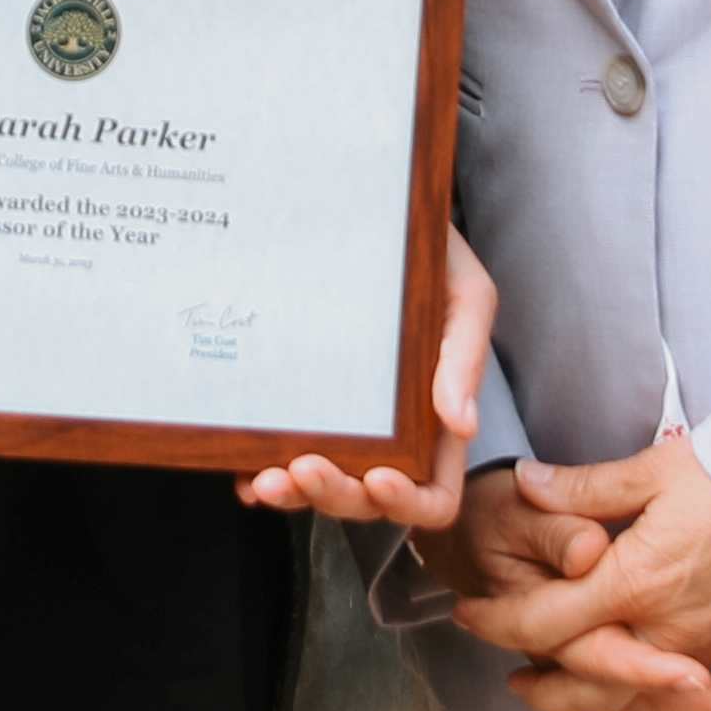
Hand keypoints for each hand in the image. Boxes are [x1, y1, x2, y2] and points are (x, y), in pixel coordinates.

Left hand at [242, 231, 499, 531]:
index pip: (434, 494)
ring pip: (318, 487)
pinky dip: (260, 473)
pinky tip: (245, 469)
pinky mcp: (298, 401)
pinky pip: (278, 453)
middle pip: (366, 500)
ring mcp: (340, 421)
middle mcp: (388, 433)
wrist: (371, 208)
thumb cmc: (431, 255)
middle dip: (334, 496)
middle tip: (303, 467)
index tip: (379, 477)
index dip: (408, 502)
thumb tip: (463, 425)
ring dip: (293, 494)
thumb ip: (465, 356)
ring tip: (266, 477)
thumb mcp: (466, 295)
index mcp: (436, 420)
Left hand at [450, 434, 710, 710]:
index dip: (499, 622)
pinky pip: (696, 695)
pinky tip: (656, 695)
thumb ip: (583, 489)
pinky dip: (669, 703)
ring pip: (643, 699)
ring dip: (603, 703)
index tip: (470, 615)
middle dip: (548, 690)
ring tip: (576, 695)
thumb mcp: (650, 471)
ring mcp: (709, 644)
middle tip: (517, 683)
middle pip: (590, 684)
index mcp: (633, 583)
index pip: (546, 621)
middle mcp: (667, 628)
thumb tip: (526, 482)